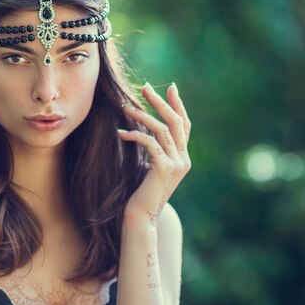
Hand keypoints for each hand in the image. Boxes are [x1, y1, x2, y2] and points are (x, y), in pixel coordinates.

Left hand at [118, 82, 191, 225]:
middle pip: (176, 121)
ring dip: (141, 115)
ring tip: (124, 107)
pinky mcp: (163, 168)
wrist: (140, 217)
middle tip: (145, 87)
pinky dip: (134, 134)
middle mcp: (184, 159)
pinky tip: (120, 133)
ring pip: (162, 129)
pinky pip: (149, 143)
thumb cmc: (139, 193)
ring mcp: (176, 164)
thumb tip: (144, 130)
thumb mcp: (150, 167)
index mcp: (183, 158)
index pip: (184, 124)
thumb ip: (154, 150)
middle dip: (160, 102)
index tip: (170, 87)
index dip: (178, 105)